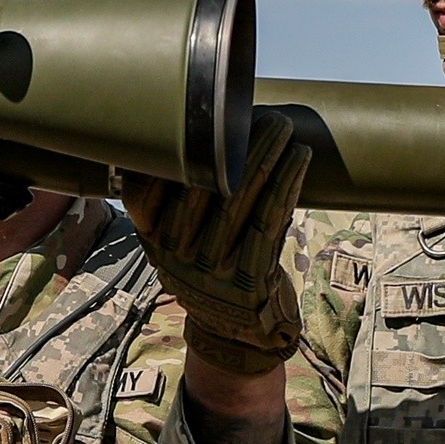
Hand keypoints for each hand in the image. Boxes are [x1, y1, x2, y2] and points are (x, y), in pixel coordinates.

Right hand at [122, 112, 309, 376]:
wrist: (237, 334)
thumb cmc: (211, 271)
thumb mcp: (175, 243)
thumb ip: (172, 202)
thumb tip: (195, 129)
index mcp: (151, 240)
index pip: (144, 188)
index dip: (168, 150)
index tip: (192, 115)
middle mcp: (174, 255)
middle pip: (200, 186)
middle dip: (228, 142)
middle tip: (252, 109)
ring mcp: (210, 270)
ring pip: (238, 199)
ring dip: (263, 155)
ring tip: (281, 125)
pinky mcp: (248, 280)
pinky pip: (270, 222)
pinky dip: (286, 185)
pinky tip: (299, 158)